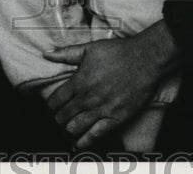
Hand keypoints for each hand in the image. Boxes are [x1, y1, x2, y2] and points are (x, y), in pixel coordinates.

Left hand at [43, 22, 178, 149]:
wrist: (146, 59)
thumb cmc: (119, 52)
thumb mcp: (90, 48)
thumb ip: (67, 53)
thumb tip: (47, 53)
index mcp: (79, 81)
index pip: (55, 101)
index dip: (52, 105)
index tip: (54, 106)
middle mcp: (87, 98)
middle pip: (63, 116)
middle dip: (59, 119)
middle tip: (61, 118)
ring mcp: (101, 109)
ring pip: (75, 128)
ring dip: (68, 130)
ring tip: (69, 129)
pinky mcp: (116, 118)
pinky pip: (95, 135)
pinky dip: (84, 142)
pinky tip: (78, 144)